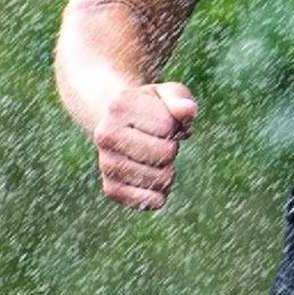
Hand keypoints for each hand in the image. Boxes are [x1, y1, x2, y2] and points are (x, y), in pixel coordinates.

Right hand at [92, 82, 197, 209]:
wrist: (121, 124)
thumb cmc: (152, 107)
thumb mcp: (166, 94)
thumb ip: (179, 99)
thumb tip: (188, 111)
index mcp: (119, 106)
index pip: (167, 126)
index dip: (173, 124)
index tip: (161, 119)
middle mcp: (105, 135)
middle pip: (165, 154)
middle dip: (172, 148)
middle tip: (160, 141)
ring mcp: (105, 163)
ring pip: (158, 179)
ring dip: (168, 171)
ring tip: (155, 158)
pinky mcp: (110, 188)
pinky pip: (145, 201)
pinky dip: (158, 195)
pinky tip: (154, 181)